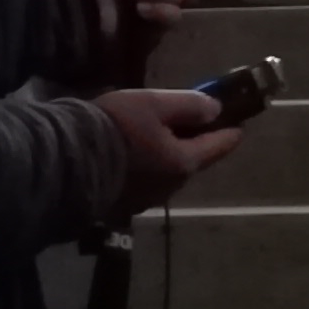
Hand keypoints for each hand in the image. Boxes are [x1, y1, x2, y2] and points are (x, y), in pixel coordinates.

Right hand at [99, 84, 241, 207]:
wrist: (69, 164)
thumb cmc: (117, 128)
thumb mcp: (154, 104)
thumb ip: (189, 105)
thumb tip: (215, 109)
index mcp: (184, 162)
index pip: (219, 146)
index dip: (230, 131)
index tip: (239, 124)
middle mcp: (170, 186)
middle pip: (190, 160)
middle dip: (192, 142)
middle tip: (186, 122)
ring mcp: (145, 199)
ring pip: (165, 172)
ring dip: (165, 155)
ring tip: (152, 135)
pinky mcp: (122, 204)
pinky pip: (143, 181)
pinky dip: (144, 166)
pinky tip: (129, 155)